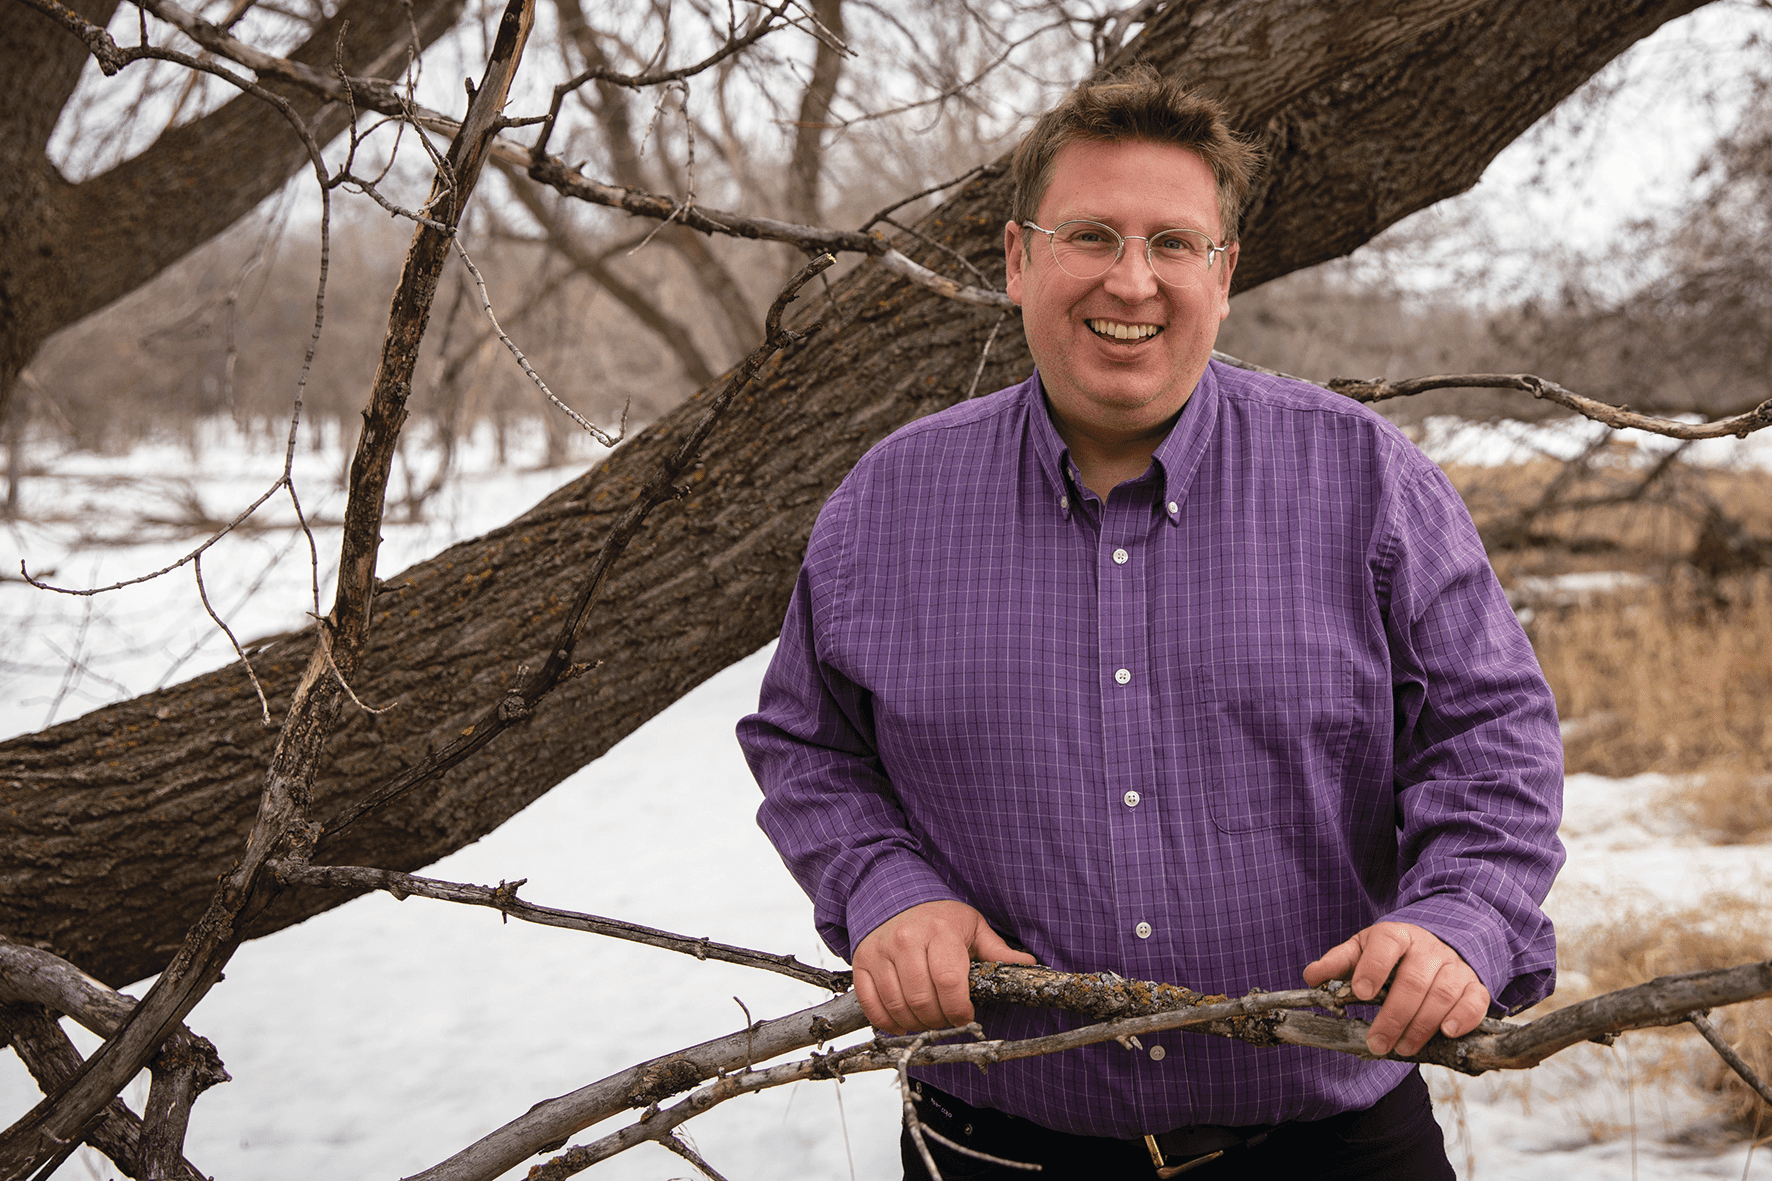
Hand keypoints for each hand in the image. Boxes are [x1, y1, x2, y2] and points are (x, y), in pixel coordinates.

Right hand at [852, 900, 1036, 1033]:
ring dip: (916, 1023)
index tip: (966, 1016)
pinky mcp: (862, 962)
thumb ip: (997, 951)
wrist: (894, 894)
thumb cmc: (938, 916)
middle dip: (939, 1020)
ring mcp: (880, 952)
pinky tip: (902, 1021)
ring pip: (897, 1006)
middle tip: (947, 1019)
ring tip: (927, 1019)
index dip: (960, 1010)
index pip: (949, 982)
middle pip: (923, 1000)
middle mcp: (906, 940)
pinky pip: (871, 1005)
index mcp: (938, 931)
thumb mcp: (972, 927)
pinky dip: (887, 1022)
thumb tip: (1030, 965)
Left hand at [1302, 921, 1489, 1056]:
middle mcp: (1428, 949)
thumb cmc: (1392, 954)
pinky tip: (1447, 1033)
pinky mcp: (1474, 985)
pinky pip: (1476, 1000)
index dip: (1374, 968)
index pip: (1386, 944)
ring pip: (1443, 993)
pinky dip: (1464, 1017)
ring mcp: (1454, 966)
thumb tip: (1311, 977)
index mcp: (1397, 936)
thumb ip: (1339, 963)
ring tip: (1402, 1047)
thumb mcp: (1362, 950)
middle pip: (1413, 980)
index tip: (1361, 993)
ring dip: (1422, 1025)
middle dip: (1394, 1015)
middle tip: (1377, 1042)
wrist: (1435, 945)